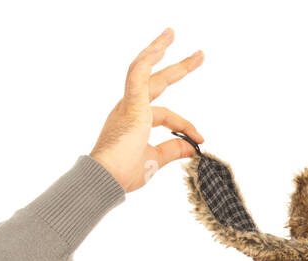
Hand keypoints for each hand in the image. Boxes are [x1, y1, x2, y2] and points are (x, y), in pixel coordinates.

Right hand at [89, 27, 204, 192]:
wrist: (106, 179)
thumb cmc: (123, 174)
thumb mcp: (154, 161)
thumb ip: (173, 150)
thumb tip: (194, 147)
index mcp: (135, 120)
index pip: (168, 116)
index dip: (187, 126)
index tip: (201, 139)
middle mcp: (129, 108)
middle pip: (157, 81)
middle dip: (179, 67)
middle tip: (199, 55)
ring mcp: (128, 104)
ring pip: (143, 70)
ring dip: (158, 50)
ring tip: (171, 33)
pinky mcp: (130, 105)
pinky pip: (137, 75)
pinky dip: (148, 61)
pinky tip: (159, 48)